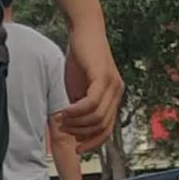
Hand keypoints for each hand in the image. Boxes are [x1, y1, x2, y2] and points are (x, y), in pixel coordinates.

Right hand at [58, 19, 123, 153]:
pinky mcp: (103, 76)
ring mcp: (112, 85)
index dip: (92, 143)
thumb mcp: (78, 89)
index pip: (107, 130)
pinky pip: (91, 104)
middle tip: (63, 129)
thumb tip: (74, 131)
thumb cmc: (79, 59)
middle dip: (80, 133)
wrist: (83, 31)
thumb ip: (79, 109)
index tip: (76, 148)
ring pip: (96, 118)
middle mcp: (117, 92)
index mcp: (113, 98)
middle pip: (101, 127)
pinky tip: (64, 111)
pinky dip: (76, 112)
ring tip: (61, 119)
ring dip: (76, 123)